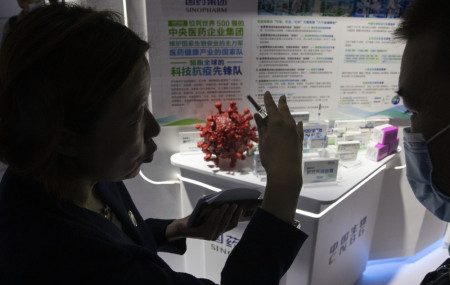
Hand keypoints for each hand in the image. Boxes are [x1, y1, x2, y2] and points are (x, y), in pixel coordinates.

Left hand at [166, 204, 242, 241]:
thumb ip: (218, 212)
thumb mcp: (209, 215)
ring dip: (224, 213)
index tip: (241, 207)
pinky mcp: (203, 234)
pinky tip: (216, 209)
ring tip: (227, 204)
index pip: (232, 224)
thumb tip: (228, 201)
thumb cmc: (197, 219)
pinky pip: (211, 224)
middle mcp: (216, 235)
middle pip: (227, 223)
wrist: (182, 227)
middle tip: (235, 204)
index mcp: (219, 231)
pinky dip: (214, 216)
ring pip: (220, 223)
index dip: (238, 216)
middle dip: (232, 213)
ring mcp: (210, 235)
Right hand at [253, 91, 302, 223]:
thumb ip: (261, 127)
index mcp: (277, 122)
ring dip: (287, 113)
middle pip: (284, 110)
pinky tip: (298, 122)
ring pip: (291, 118)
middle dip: (281, 103)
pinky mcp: (299, 140)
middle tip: (281, 97)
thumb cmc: (270, 156)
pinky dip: (297, 123)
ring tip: (285, 109)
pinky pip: (298, 128)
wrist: (286, 171)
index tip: (267, 93)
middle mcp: (288, 124)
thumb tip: (258, 115)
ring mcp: (295, 131)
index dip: (268, 100)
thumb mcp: (263, 140)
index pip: (271, 107)